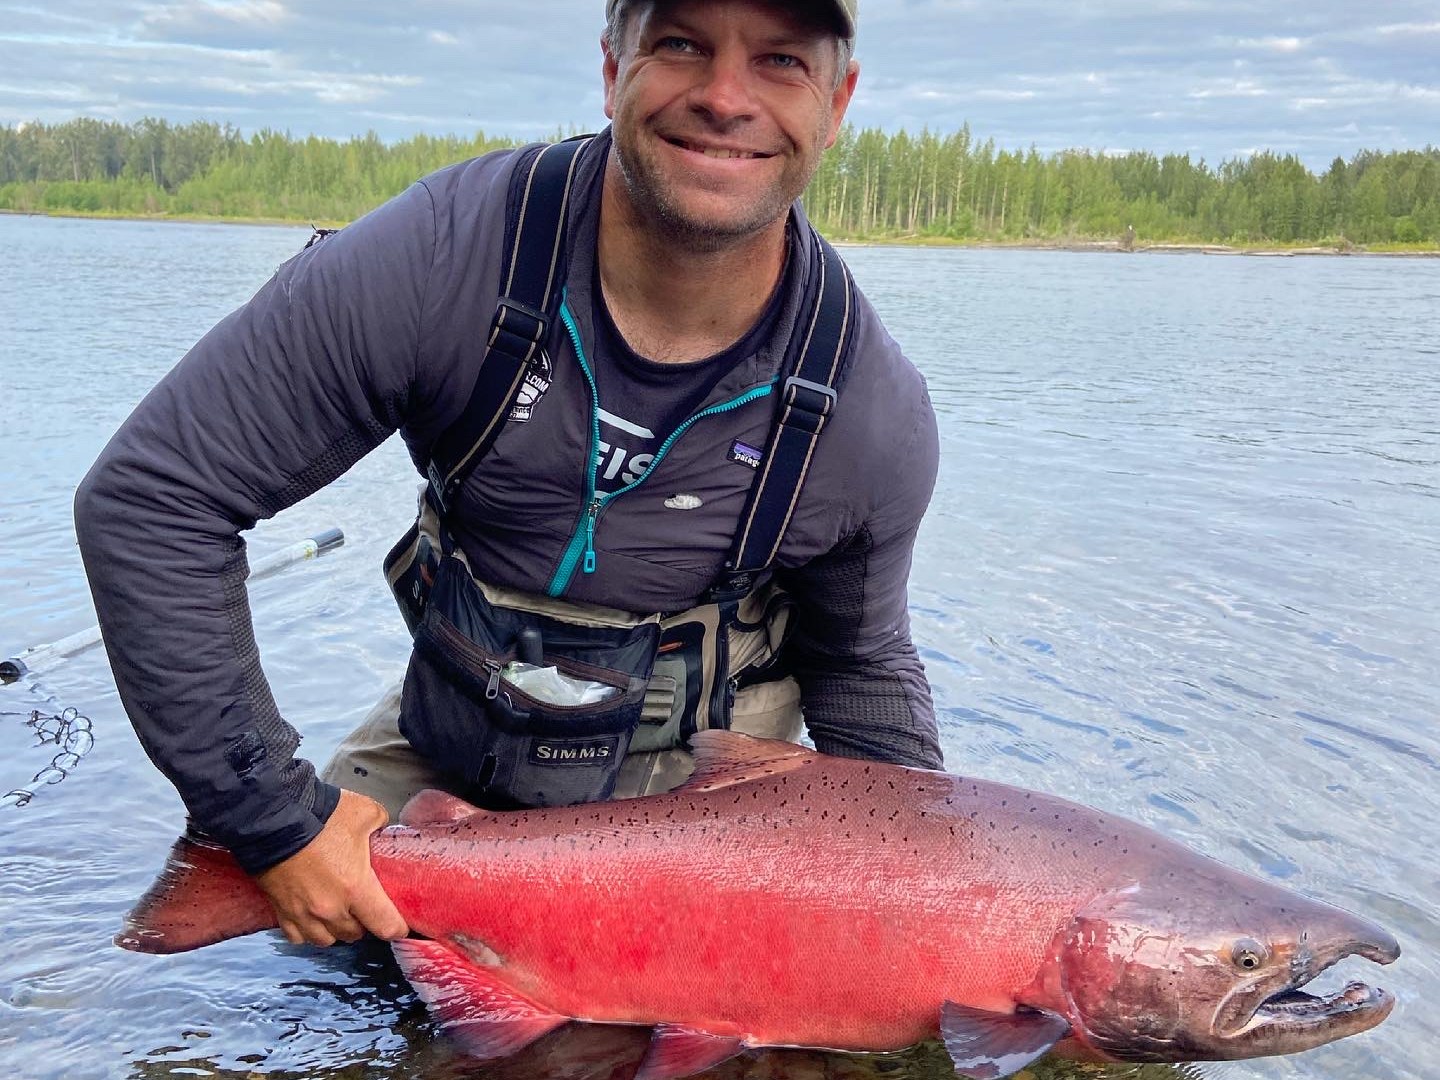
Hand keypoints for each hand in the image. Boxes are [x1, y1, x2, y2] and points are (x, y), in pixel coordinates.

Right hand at [254, 789, 409, 946]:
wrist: (271, 820)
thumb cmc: (319, 818)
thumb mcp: (364, 812)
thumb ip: (380, 823)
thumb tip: (381, 828)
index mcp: (356, 888)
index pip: (386, 926)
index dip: (397, 927)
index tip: (400, 923)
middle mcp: (331, 909)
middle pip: (356, 934)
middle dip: (364, 923)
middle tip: (366, 907)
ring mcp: (304, 914)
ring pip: (327, 940)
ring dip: (336, 930)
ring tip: (339, 913)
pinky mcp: (281, 912)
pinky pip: (298, 937)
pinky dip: (308, 931)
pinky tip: (312, 917)